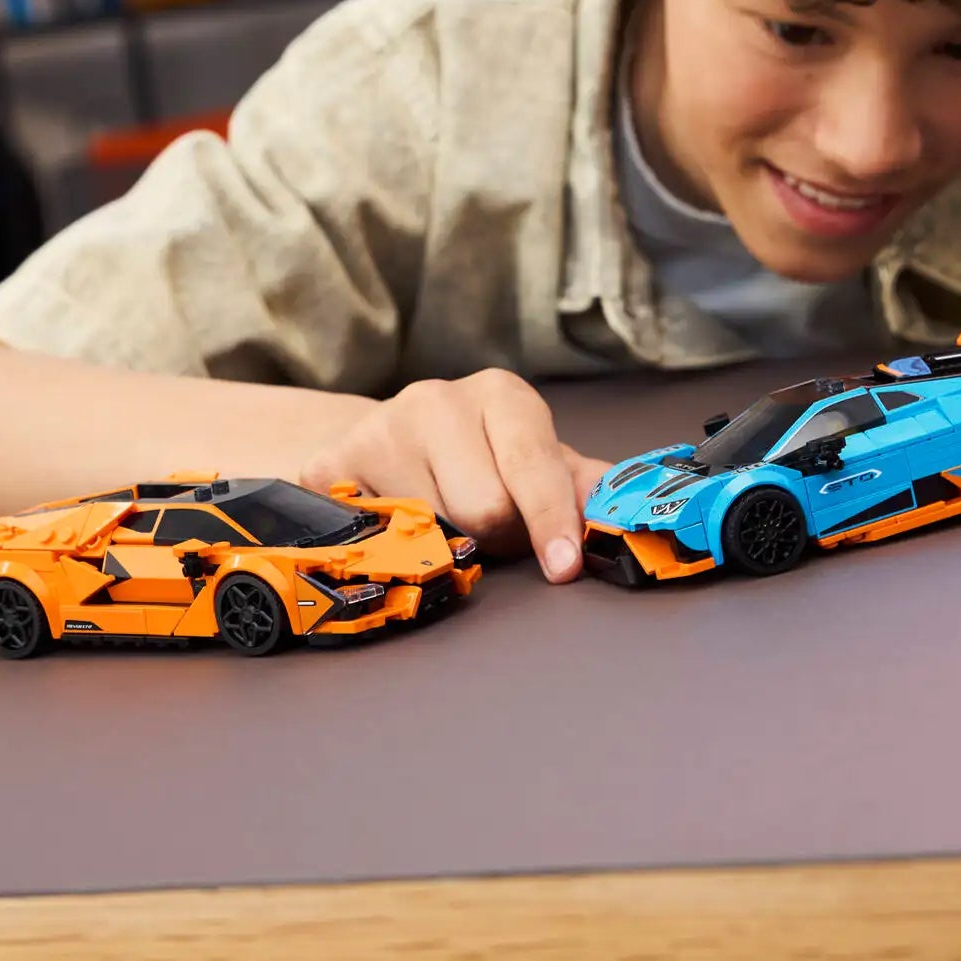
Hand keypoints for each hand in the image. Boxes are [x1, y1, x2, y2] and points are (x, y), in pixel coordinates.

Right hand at [299, 369, 611, 581]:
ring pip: (429, 530)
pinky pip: (371, 535)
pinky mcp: (330, 465)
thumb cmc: (481, 456)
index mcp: (501, 395)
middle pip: (482, 507)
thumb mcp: (539, 461)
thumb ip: (585, 486)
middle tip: (492, 530)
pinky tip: (394, 522)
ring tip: (445, 520)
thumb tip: (630, 508)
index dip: (550, 520)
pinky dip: (387, 545)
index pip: (531, 464)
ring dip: (445, 543)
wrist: (393, 438)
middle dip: (496, 537)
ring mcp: (377, 429)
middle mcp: (436, 399)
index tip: (563, 565)